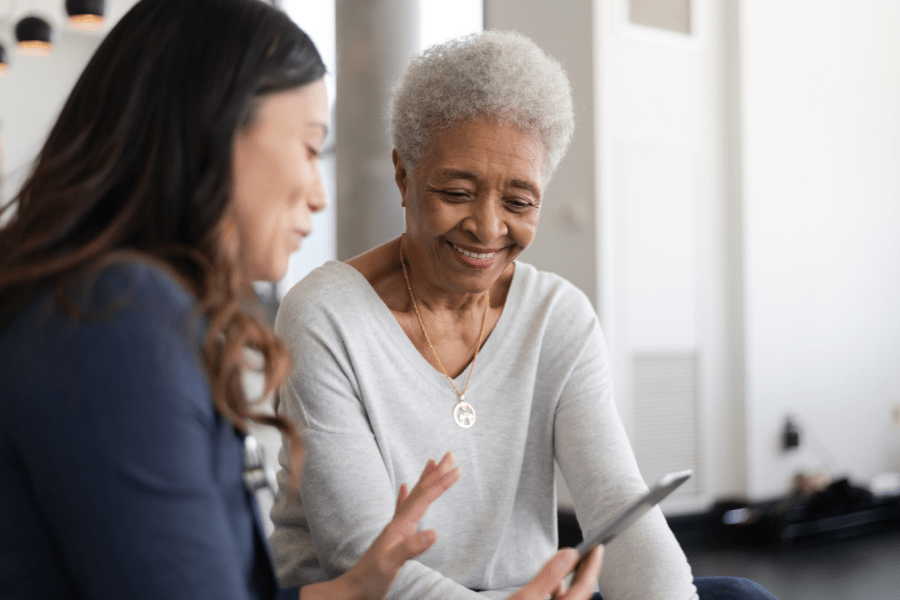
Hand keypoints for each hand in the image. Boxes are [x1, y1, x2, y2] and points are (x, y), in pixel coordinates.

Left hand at [300, 452, 460, 599]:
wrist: (353, 590)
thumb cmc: (370, 579)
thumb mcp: (391, 564)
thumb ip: (411, 547)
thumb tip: (435, 532)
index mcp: (400, 526)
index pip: (424, 498)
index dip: (441, 483)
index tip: (457, 469)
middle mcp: (398, 522)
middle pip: (420, 491)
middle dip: (436, 473)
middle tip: (450, 455)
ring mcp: (395, 528)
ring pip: (414, 496)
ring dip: (425, 479)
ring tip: (433, 463)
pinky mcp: (394, 535)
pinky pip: (402, 508)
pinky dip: (406, 495)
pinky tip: (403, 487)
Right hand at [507, 545, 603, 599]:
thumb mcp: (527, 597)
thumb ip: (549, 574)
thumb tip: (569, 554)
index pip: (585, 586)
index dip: (593, 565)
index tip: (598, 548)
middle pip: (582, 593)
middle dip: (588, 571)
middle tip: (593, 551)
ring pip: (573, 598)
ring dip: (576, 580)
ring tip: (578, 563)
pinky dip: (562, 589)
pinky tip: (558, 583)